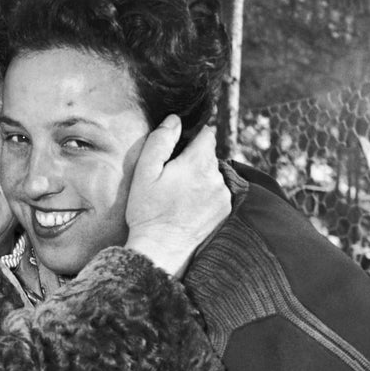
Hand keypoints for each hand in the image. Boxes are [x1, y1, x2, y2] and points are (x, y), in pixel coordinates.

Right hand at [125, 116, 230, 276]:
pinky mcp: (224, 212)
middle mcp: (217, 178)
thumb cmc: (148, 212)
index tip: (178, 151)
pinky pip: (217, 194)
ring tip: (179, 197)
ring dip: (200, 179)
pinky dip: (206, 196)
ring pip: (213, 176)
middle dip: (194, 161)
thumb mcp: (144, 172)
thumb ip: (160, 141)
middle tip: (172, 179)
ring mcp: (223, 196)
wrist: (161, 250)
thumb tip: (175, 120)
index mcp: (199, 163)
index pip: (207, 134)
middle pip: (209, 156)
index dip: (192, 138)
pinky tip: (188, 208)